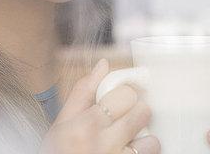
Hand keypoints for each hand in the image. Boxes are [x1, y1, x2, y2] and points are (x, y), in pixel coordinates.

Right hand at [39, 59, 159, 153]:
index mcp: (85, 126)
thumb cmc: (57, 153)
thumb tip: (103, 64)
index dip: (124, 95)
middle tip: (123, 120)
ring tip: (127, 144)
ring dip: (143, 141)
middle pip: (142, 112)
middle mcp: (104, 146)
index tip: (119, 101)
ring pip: (152, 142)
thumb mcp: (61, 124)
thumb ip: (83, 92)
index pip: (125, 95)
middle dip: (136, 113)